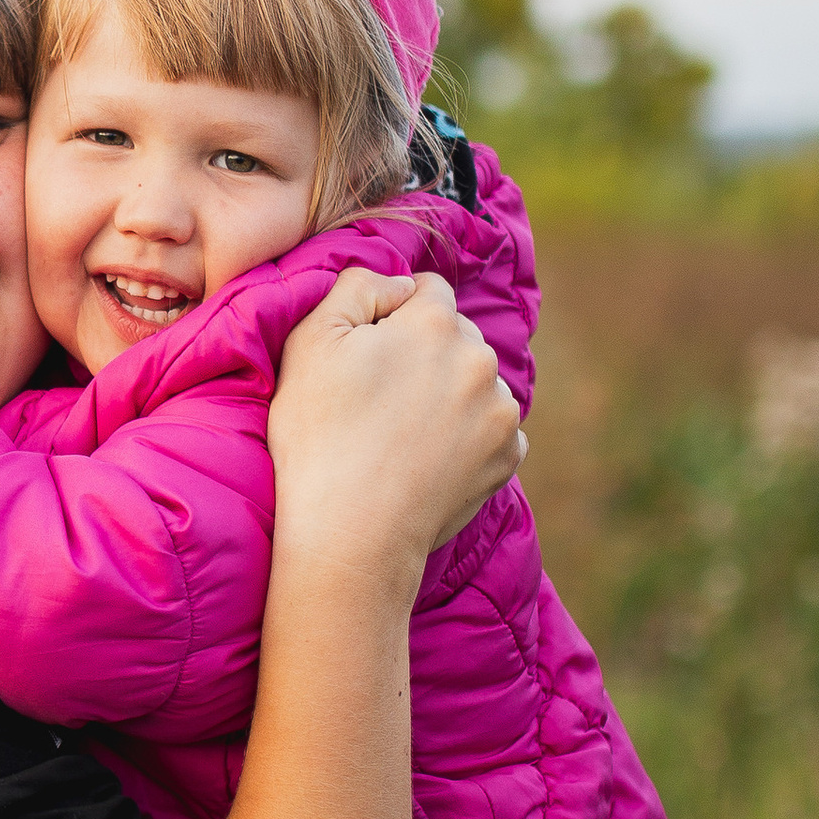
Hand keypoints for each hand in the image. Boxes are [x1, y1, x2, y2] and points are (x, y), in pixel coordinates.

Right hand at [269, 268, 523, 574]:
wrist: (350, 534)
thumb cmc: (319, 436)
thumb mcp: (311, 340)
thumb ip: (357, 286)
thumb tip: (399, 284)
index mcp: (435, 322)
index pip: (426, 290)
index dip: (391, 316)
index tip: (367, 355)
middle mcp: (480, 358)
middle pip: (455, 335)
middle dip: (425, 353)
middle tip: (379, 400)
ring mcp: (500, 409)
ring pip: (476, 381)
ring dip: (450, 394)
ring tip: (403, 434)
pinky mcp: (507, 456)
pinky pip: (494, 428)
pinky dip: (469, 436)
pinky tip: (429, 458)